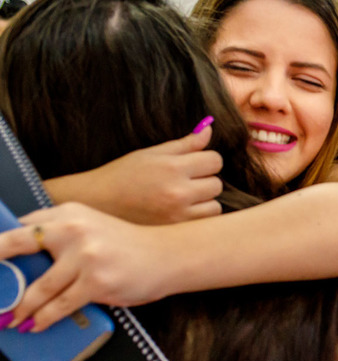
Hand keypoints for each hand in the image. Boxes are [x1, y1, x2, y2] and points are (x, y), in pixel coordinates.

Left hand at [0, 203, 174, 330]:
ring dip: (19, 308)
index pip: (17, 227)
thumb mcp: (91, 228)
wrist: (169, 255)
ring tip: (10, 320)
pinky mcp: (97, 282)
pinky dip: (44, 319)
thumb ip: (58, 236)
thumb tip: (21, 265)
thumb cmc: (127, 247)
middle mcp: (72, 229)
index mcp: (66, 213)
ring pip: (37, 287)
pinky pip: (60, 305)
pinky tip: (34, 325)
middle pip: (13, 247)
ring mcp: (85, 256)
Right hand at [44, 124, 222, 224]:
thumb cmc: (123, 175)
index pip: (215, 161)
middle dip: (204, 181)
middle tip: (182, 184)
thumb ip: (184, 144)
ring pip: (214, 207)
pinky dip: (197, 219)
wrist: (96, 204)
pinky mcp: (175, 232)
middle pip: (217, 184)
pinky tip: (179, 214)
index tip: (193, 166)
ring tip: (180, 200)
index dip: (206, 161)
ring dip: (203, 203)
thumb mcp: (151, 154)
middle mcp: (178, 192)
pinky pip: (204, 224)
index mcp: (172, 168)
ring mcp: (178, 216)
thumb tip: (209, 128)